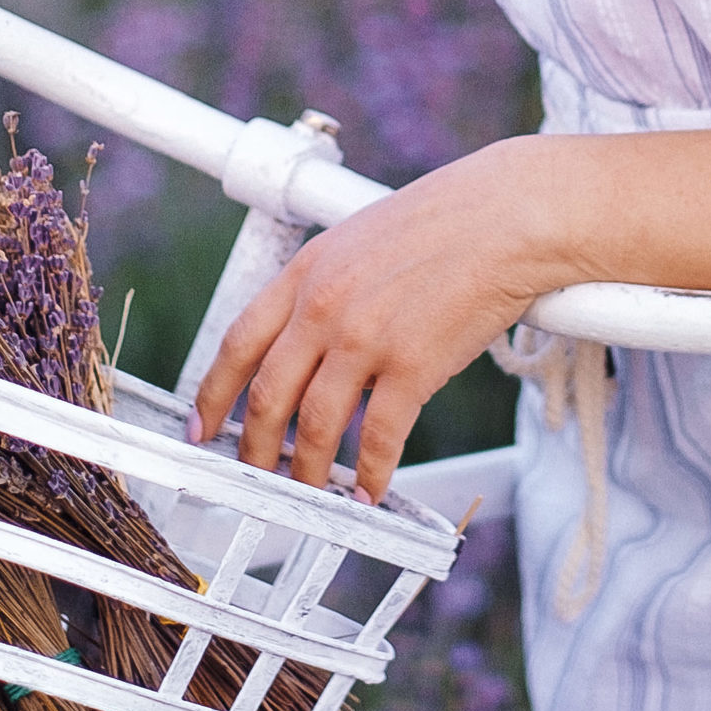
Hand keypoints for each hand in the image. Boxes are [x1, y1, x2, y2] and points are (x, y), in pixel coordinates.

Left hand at [192, 141, 565, 498]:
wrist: (509, 215)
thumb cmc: (449, 221)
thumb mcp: (361, 240)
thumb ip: (328, 289)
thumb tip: (315, 344)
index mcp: (306, 271)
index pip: (238, 343)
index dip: (212, 394)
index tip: (201, 427)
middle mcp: (324, 306)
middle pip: (267, 395)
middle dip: (254, 449)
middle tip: (255, 477)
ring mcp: (365, 338)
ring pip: (314, 426)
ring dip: (307, 472)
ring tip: (310, 495)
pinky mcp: (412, 366)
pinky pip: (377, 437)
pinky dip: (370, 473)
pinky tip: (370, 490)